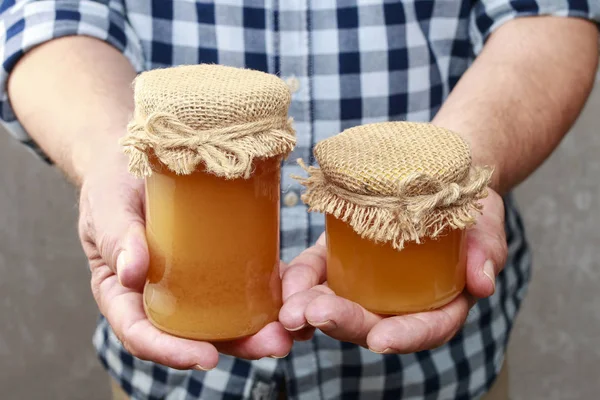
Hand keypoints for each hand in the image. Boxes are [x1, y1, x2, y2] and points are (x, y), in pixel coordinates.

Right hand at [79, 155, 291, 369]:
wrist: (141, 158)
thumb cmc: (113, 184)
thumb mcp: (108, 206)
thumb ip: (116, 236)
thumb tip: (131, 274)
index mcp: (123, 293)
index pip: (141, 333)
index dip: (170, 352)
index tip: (205, 357)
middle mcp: (157, 296)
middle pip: (191, 334)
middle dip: (233, 346)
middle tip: (271, 344)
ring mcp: (189, 283)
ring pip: (220, 317)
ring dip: (255, 329)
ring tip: (289, 330)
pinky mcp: (215, 263)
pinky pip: (237, 286)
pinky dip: (262, 296)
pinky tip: (289, 296)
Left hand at [279, 189, 505, 352]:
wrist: (436, 176)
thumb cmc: (466, 206)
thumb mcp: (484, 223)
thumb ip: (486, 251)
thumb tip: (483, 283)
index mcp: (439, 302)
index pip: (425, 327)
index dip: (405, 336)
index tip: (380, 340)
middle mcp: (399, 301)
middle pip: (372, 322)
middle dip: (342, 322)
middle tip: (313, 316)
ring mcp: (367, 284)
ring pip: (338, 305)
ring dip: (310, 309)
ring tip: (288, 310)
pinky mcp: (342, 260)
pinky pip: (317, 275)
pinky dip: (299, 281)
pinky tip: (282, 284)